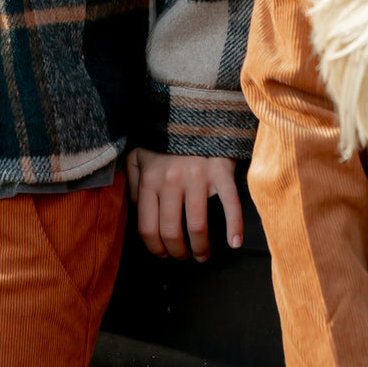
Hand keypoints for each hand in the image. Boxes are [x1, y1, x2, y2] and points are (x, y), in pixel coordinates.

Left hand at [125, 148, 242, 261]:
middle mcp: (171, 179)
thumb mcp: (138, 155)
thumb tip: (136, 212)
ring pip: (197, 225)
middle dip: (177, 252)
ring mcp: (197, 175)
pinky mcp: (220, 170)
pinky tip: (234, 242)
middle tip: (184, 257)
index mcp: (150, 179)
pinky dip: (234, 226)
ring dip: (200, 247)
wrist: (193, 109)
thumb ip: (132, 183)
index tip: (163, 254)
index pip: (147, 227)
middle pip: (171, 231)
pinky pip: (229, 203)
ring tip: (203, 254)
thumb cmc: (165, 138)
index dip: (155, 248)